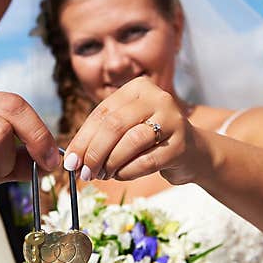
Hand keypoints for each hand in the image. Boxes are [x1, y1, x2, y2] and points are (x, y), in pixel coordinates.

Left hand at [62, 76, 209, 185]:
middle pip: (114, 125)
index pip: (102, 112)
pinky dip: (128, 171)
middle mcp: (157, 97)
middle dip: (94, 152)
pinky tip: (120, 175)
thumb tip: (72, 158)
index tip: (70, 161)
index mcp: (138, 88)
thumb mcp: (126, 128)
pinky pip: (147, 160)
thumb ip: (100, 136)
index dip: (82, 139)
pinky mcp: (181, 143)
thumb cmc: (150, 141)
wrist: (192, 152)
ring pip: (131, 141)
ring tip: (102, 174)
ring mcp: (173, 119)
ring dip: (110, 163)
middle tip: (84, 173)